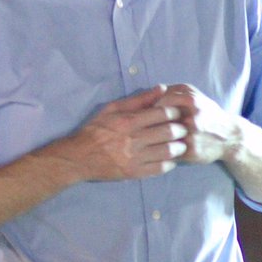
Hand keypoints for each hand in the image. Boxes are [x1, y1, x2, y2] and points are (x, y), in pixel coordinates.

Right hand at [38, 85, 187, 182]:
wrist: (79, 157)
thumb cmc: (96, 130)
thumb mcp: (112, 109)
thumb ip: (139, 99)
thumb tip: (161, 88)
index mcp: (128, 121)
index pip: (162, 113)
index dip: (174, 112)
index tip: (176, 114)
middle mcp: (133, 139)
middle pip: (169, 132)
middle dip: (180, 129)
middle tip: (182, 129)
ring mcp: (134, 157)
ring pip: (168, 151)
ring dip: (179, 147)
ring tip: (179, 144)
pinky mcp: (134, 173)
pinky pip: (160, 168)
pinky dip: (170, 163)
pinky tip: (170, 159)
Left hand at [153, 84, 240, 164]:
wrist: (229, 137)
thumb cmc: (207, 113)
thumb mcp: (195, 95)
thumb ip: (174, 90)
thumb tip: (152, 91)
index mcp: (192, 101)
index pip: (160, 102)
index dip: (149, 108)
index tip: (145, 112)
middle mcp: (192, 118)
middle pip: (160, 120)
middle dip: (149, 123)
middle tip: (143, 126)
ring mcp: (192, 136)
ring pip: (162, 137)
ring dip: (152, 138)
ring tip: (147, 137)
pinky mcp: (191, 152)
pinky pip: (168, 151)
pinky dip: (159, 150)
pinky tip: (156, 148)